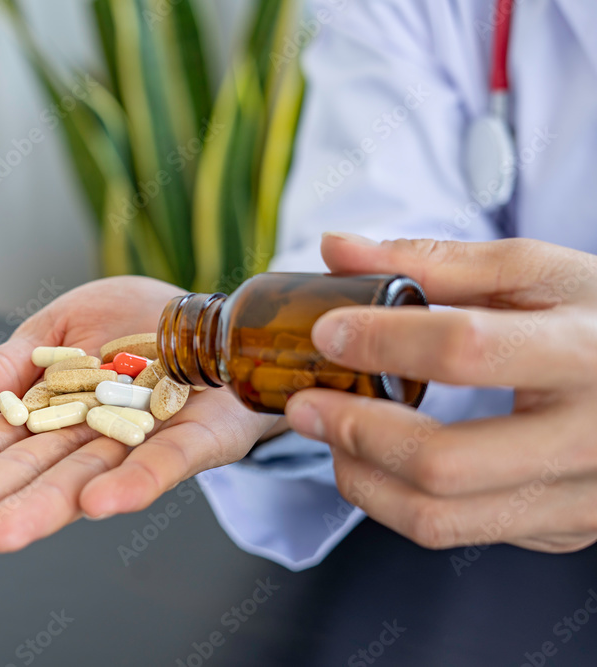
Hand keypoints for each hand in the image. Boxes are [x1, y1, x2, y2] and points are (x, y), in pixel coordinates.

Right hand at [0, 276, 277, 561]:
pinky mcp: (198, 440)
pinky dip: (133, 482)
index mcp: (51, 413)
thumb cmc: (134, 324)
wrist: (216, 319)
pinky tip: (98, 503)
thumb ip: (2, 369)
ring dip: (45, 507)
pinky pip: (166, 463)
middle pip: (31, 473)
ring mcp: (142, 442)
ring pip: (88, 478)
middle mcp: (91, 439)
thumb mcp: (56, 331)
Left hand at [286, 232, 596, 553]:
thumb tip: (337, 249)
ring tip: (333, 436)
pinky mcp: (562, 530)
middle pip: (442, 463)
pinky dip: (397, 499)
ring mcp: (578, 499)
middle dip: (353, 432)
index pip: (466, 351)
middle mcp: (588, 438)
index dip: (382, 341)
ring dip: (362, 479)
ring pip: (440, 517)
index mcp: (586, 353)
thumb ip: (434, 264)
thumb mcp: (536, 274)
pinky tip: (379, 460)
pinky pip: (459, 531)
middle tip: (306, 405)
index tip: (327, 333)